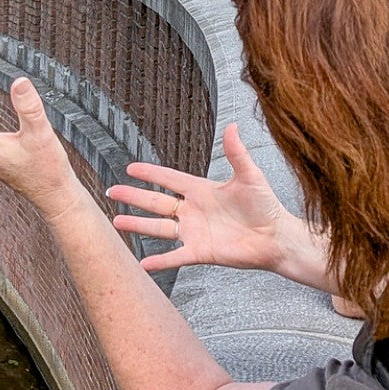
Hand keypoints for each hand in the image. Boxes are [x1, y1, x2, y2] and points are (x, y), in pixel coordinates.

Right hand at [110, 123, 299, 275]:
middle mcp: (193, 211)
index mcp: (202, 190)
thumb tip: (232, 126)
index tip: (130, 167)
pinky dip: (159, 261)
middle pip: (157, 202)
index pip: (169, 179)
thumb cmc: (266, 205)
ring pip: (159, 228)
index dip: (150, 173)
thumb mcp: (249, 176)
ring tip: (116, 222)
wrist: (276, 237)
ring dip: (138, 225)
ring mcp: (194, 232)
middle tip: (112, 191)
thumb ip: (237, 153)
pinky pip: (175, 257)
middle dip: (134, 196)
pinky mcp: (200, 252)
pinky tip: (141, 263)